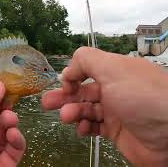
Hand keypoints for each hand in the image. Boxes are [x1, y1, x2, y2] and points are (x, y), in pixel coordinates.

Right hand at [42, 47, 167, 166]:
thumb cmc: (144, 98)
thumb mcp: (114, 69)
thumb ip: (87, 60)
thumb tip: (69, 68)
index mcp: (116, 71)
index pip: (87, 69)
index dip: (73, 76)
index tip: (65, 85)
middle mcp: (115, 90)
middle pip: (83, 90)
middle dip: (64, 96)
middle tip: (47, 103)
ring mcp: (116, 111)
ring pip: (86, 109)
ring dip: (73, 113)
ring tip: (66, 117)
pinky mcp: (117, 131)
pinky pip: (95, 127)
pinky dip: (84, 128)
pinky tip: (81, 129)